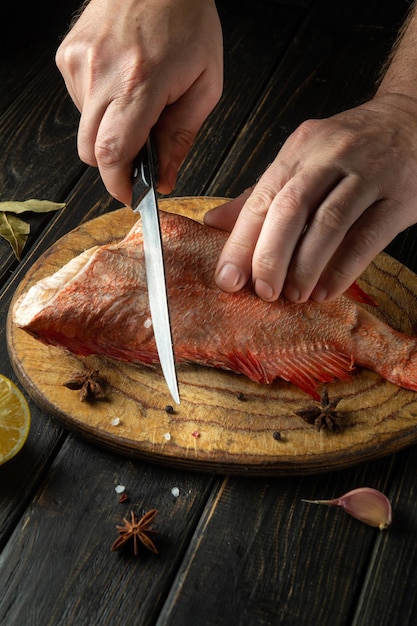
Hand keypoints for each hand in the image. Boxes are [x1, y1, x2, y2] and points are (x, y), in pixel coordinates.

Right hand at [56, 0, 222, 204]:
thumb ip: (181, 138)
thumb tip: (162, 179)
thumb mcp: (205, 85)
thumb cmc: (188, 22)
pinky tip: (121, 86)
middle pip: (91, 151)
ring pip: (84, 130)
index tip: (132, 195)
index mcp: (140, 82)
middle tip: (141, 155)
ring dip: (109, 133)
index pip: (112, 153)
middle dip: (115, 165)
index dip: (119, 184)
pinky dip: (100, 109)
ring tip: (136, 105)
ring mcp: (80, 62)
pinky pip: (79, 104)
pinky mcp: (68, 56)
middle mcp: (102, 72)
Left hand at [204, 93, 416, 301]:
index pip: (262, 198)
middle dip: (270, 257)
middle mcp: (330, 156)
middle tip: (263, 292)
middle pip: (291, 209)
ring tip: (293, 296)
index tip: (227, 279)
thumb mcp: (302, 160)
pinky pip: (367, 237)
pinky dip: (342, 269)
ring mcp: (367, 174)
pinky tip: (325, 291)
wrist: (412, 120)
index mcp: (298, 150)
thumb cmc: (349, 149)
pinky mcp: (398, 196)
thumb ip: (260, 194)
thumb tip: (213, 223)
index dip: (241, 243)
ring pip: (329, 223)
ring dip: (305, 267)